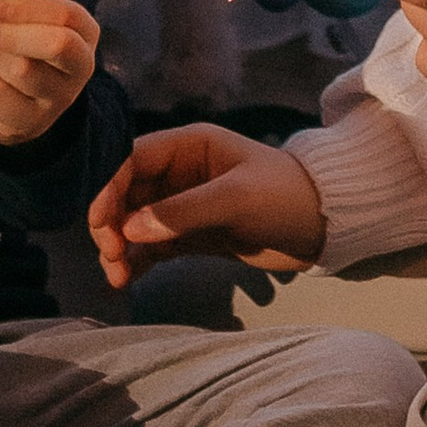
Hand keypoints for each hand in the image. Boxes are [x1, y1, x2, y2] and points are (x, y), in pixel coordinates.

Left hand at [0, 0, 101, 144]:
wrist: (8, 105)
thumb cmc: (19, 54)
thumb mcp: (21, 22)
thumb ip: (23, 3)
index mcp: (84, 35)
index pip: (68, 14)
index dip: (29, 7)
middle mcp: (81, 67)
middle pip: (58, 42)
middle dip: (16, 34)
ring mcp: (60, 98)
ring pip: (22, 69)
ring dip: (0, 62)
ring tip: (1, 66)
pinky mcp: (33, 122)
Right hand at [89, 124, 324, 284]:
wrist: (323, 225)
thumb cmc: (284, 196)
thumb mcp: (236, 198)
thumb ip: (183, 211)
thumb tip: (130, 229)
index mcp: (189, 147)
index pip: (132, 161)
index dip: (110, 190)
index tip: (103, 226)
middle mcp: (180, 172)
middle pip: (126, 193)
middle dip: (111, 224)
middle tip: (112, 257)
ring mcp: (184, 205)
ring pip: (134, 222)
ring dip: (120, 247)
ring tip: (118, 276)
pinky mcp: (191, 235)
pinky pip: (151, 245)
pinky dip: (136, 260)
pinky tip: (127, 279)